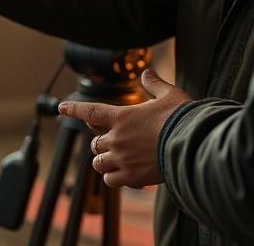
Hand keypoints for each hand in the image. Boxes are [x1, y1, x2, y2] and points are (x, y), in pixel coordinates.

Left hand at [59, 69, 191, 188]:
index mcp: (122, 117)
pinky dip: (113, 177)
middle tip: (112, 141)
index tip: (61, 107)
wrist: (192, 144)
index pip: (91, 111)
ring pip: (99, 164)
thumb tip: (146, 73)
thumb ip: (154, 84)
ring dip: (104, 161)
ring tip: (114, 159)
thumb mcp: (169, 94)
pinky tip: (124, 173)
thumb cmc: (181, 117)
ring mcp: (122, 159)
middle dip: (101, 142)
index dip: (74, 109)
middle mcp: (117, 138)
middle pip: (95, 143)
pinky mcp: (132, 177)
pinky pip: (110, 180)